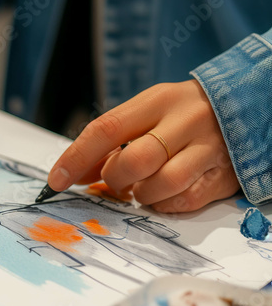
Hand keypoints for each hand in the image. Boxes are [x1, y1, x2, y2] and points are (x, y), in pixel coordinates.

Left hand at [46, 80, 239, 212]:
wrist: (247, 106)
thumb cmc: (183, 114)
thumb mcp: (149, 112)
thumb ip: (114, 140)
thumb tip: (75, 174)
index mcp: (158, 100)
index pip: (106, 129)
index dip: (76, 158)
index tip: (57, 180)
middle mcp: (185, 121)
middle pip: (134, 161)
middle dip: (115, 179)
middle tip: (116, 182)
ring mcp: (208, 148)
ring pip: (161, 185)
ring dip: (142, 195)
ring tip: (143, 188)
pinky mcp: (223, 175)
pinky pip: (184, 201)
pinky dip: (165, 205)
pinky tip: (165, 194)